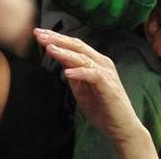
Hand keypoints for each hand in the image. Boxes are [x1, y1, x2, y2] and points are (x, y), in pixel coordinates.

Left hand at [33, 29, 156, 157]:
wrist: (120, 126)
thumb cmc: (102, 108)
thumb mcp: (81, 89)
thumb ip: (73, 74)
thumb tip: (59, 61)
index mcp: (95, 61)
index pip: (74, 46)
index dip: (57, 39)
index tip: (39, 34)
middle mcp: (101, 62)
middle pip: (77, 46)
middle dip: (57, 39)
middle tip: (39, 34)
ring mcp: (106, 72)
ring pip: (83, 58)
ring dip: (64, 52)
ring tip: (49, 48)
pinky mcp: (108, 85)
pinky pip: (93, 75)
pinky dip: (79, 72)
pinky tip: (67, 72)